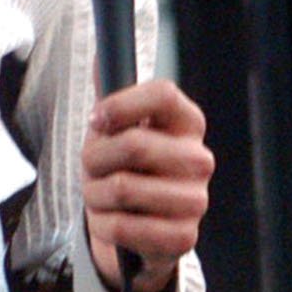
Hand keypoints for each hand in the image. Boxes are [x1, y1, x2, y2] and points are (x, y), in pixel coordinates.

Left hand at [84, 77, 211, 291]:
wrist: (137, 233)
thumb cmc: (126, 172)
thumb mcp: (115, 133)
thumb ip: (111, 98)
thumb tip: (102, 55)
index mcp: (187, 123)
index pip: (163, 93)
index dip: (121, 104)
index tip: (97, 120)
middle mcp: (199, 159)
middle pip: (134, 143)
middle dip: (95, 159)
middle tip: (92, 169)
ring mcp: (196, 200)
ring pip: (122, 187)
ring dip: (95, 196)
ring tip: (100, 199)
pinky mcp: (185, 237)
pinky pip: (126, 227)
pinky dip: (105, 226)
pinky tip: (111, 224)